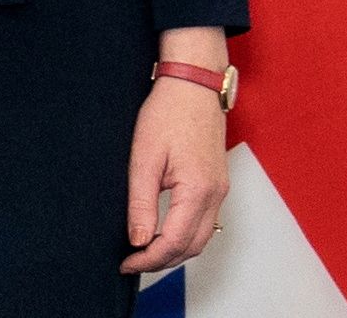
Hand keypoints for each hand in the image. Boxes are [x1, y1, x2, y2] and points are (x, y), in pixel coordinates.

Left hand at [119, 72, 229, 273]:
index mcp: (198, 190)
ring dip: (174, 251)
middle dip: (162, 262)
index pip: (175, 242)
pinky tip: (162, 232)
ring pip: (201, 238)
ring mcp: (220, 189)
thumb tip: (139, 240)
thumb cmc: (168, 112)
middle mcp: (215, 195)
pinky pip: (205, 222)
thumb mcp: (145, 158)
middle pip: (192, 247)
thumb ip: (142, 203)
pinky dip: (185, 236)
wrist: (193, 84)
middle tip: (132, 262)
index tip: (126, 263)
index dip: (149, 259)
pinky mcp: (217, 183)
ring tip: (143, 251)